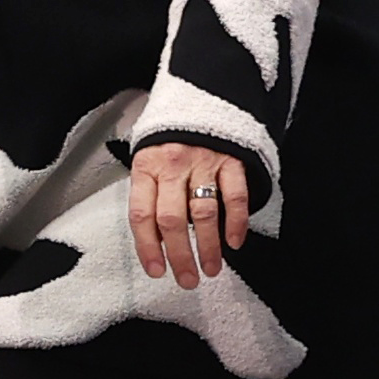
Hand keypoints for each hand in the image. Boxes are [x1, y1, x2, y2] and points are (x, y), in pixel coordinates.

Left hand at [126, 140, 249, 286]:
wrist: (198, 99)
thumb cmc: (168, 140)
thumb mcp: (148, 160)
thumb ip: (149, 195)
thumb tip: (154, 241)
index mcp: (146, 167)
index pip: (141, 214)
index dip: (147, 247)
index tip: (156, 271)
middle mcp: (172, 165)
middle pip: (172, 219)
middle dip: (180, 256)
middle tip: (187, 279)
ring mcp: (203, 162)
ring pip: (204, 213)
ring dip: (209, 247)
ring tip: (211, 269)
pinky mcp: (231, 159)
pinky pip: (235, 196)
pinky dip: (237, 222)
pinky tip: (234, 242)